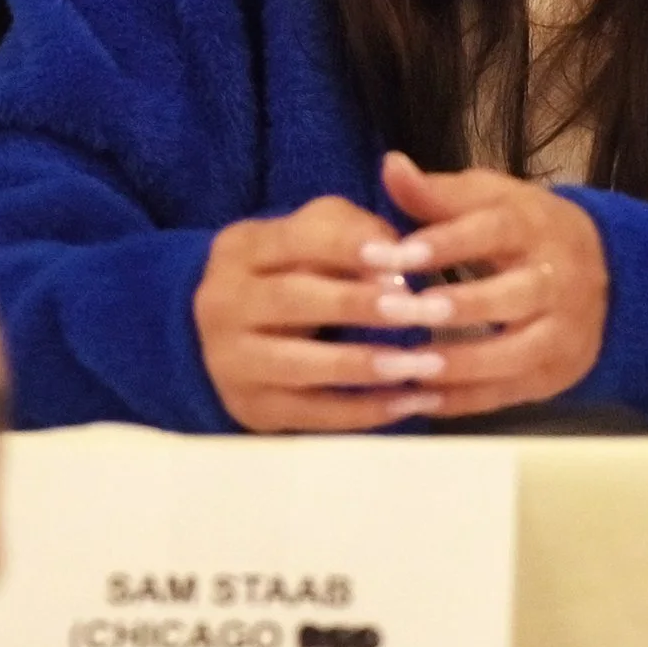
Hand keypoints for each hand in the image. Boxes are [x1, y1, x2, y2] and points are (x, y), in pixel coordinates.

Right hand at [195, 196, 455, 431]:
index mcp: (241, 248)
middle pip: (292, 299)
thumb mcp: (315, 235)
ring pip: (300, 364)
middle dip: (361, 305)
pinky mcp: (251, 407)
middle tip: (422, 310)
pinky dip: (364, 410)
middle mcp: (223, 302)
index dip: (350, 246)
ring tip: (424, 363)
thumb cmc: (296, 272)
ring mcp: (231, 360)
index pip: (295, 239)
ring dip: (366, 365)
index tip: (406, 259)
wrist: (235, 335)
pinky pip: (312, 414)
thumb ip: (355, 232)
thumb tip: (396, 264)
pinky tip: (410, 402)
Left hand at [370, 152, 607, 418]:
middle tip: (398, 314)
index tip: (394, 255)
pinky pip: (509, 393)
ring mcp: (562, 332)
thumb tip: (391, 166)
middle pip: (511, 296)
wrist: (608, 272)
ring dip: (458, 364)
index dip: (444, 243)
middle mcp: (556, 280)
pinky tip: (419, 400)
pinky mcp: (556, 374)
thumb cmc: (526, 230)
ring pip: (513, 354)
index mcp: (534, 227)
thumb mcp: (490, 199)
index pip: (492, 230)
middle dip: (455, 308)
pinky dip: (463, 401)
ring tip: (406, 366)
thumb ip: (437, 192)